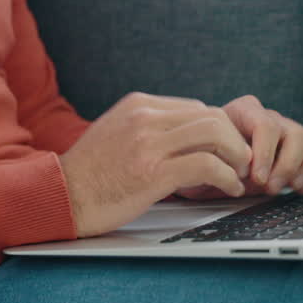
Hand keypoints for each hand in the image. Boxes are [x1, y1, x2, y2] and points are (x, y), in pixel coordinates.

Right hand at [58, 92, 253, 237]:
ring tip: (239, 174)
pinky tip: (229, 188)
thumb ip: (148, 129)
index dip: (219, 130)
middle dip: (234, 140)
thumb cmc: (88, 175)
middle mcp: (144, 117)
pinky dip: (227, 176)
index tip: (226, 150)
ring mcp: (148, 143)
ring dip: (236, 155)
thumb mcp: (115, 134)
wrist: (60, 197)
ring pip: (215, 133)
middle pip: (211, 115)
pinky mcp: (153, 172)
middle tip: (242, 162)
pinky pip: (207, 165)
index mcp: (137, 105)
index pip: (195, 108)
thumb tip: (185, 137)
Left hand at [174, 96, 302, 200]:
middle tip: (269, 189)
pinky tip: (298, 188)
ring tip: (289, 188)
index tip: (256, 178)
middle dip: (285, 166)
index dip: (265, 154)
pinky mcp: (302, 147)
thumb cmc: (205, 158)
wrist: (209, 163)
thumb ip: (212, 159)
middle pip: (295, 133)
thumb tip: (228, 172)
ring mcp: (287, 130)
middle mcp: (269, 118)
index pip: (265, 124)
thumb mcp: (200, 156)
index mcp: (243, 111)